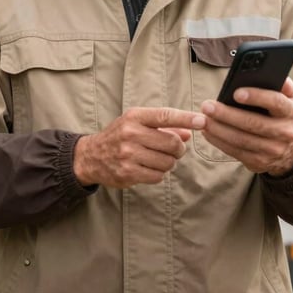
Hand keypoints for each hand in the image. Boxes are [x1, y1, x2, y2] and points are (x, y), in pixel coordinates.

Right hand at [74, 107, 205, 187]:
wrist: (91, 156)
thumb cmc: (119, 136)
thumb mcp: (137, 123)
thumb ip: (164, 127)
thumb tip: (189, 133)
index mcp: (134, 117)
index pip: (165, 115)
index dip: (186, 118)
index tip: (202, 120)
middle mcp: (130, 133)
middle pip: (172, 143)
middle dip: (178, 149)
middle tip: (173, 149)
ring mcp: (128, 154)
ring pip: (168, 162)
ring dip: (168, 163)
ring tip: (157, 159)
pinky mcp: (127, 173)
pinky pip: (158, 176)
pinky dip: (158, 174)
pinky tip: (148, 168)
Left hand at [200, 78, 292, 175]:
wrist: (289, 152)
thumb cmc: (280, 115)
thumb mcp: (287, 99)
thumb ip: (281, 84)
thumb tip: (266, 70)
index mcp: (291, 112)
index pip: (276, 102)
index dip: (256, 97)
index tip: (235, 92)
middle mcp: (285, 132)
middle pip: (253, 123)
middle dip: (227, 114)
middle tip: (207, 105)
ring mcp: (272, 150)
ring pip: (241, 139)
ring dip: (217, 129)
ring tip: (201, 119)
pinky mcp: (258, 162)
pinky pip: (235, 151)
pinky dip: (218, 141)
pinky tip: (206, 131)